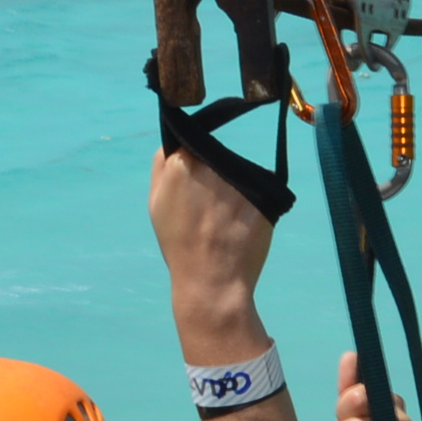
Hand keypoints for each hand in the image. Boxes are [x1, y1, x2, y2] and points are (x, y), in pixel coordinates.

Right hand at [147, 148, 273, 321]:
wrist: (212, 281)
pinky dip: (254, 200)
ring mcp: (240, 178)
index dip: (196, 159)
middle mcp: (212, 164)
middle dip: (216, 172)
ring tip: (227, 218)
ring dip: (236, 186)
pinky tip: (244, 222)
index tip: (197, 180)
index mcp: (181, 163)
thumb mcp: (156, 203)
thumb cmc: (179, 245)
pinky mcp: (265, 192)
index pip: (194, 140)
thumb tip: (176, 139)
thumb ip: (161, 165)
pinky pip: (260, 187)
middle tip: (212, 207)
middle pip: (218, 155)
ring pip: (240, 170)